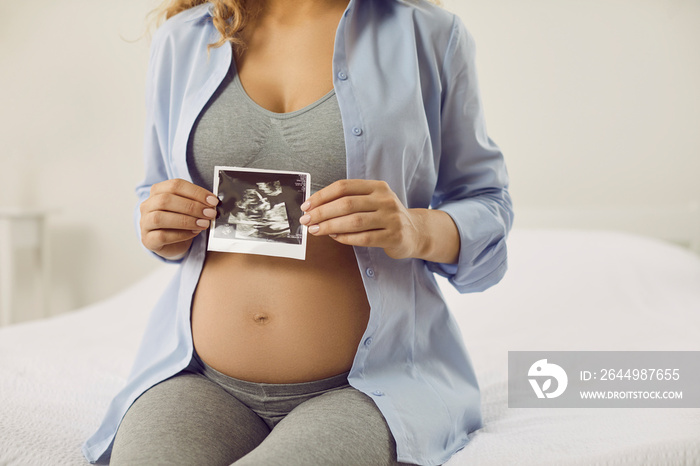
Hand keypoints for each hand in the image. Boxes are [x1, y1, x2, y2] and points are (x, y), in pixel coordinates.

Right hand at [139, 178, 218, 259]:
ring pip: (160, 218)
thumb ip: (197, 202)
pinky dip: (180, 234)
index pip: (175, 185)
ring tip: (203, 224)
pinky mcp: (148, 240)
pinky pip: (161, 236)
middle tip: (210, 213)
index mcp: (158, 191)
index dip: (196, 192)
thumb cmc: (181, 222)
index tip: (213, 200)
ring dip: (185, 220)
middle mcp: (148, 205)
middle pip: (166, 200)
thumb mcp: (189, 209)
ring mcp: (145, 222)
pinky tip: (194, 233)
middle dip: (192, 206)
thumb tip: (213, 203)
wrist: (173, 243)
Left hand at [299, 179, 423, 259]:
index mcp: (377, 187)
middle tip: (306, 220)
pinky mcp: (394, 236)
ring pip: (354, 221)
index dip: (322, 196)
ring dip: (330, 226)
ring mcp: (391, 218)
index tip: (307, 205)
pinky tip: (334, 238)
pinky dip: (346, 238)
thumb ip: (349, 201)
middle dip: (322, 212)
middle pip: (347, 204)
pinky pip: (364, 238)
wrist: (415, 232)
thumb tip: (316, 207)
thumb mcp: (372, 201)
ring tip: (315, 230)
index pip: (344, 186)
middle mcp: (385, 199)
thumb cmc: (386, 216)